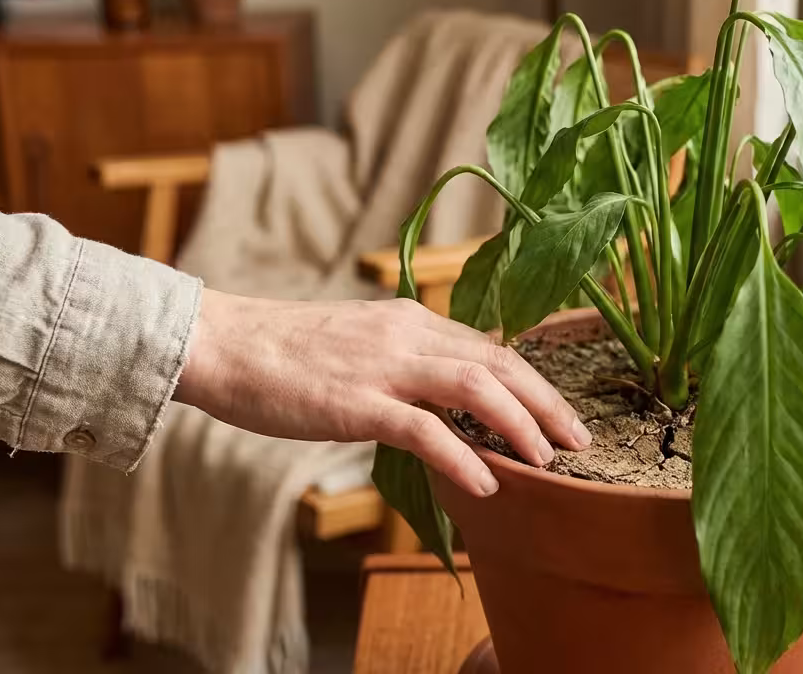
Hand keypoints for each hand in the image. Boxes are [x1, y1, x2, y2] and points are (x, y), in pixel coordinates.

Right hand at [173, 290, 589, 496]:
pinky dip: (461, 455)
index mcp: (410, 320)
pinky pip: (422, 429)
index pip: (490, 347)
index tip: (561, 413)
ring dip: (519, 424)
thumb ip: (405, 360)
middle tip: (580, 440)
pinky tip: (485, 482)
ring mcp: (382, 367)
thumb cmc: (283, 352)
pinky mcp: (354, 401)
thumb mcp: (359, 343)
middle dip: (547, 402)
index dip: (534, 381)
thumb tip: (445, 395)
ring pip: (475, 387)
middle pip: (498, 362)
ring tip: (546, 461)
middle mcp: (406, 334)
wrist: (222, 343)